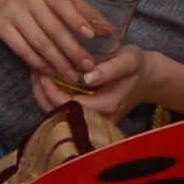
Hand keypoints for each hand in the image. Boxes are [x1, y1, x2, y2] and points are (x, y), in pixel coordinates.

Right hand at [0, 0, 94, 78]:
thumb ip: (80, 9)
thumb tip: (109, 30)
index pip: (62, 3)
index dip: (77, 20)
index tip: (91, 37)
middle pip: (53, 28)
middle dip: (73, 50)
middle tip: (88, 66)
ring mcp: (11, 13)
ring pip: (39, 43)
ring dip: (58, 62)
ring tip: (73, 75)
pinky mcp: (0, 28)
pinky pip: (23, 51)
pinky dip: (39, 63)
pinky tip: (52, 71)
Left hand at [29, 44, 160, 117]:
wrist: (148, 80)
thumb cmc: (137, 67)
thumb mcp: (129, 60)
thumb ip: (111, 69)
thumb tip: (88, 77)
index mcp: (106, 107)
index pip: (69, 106)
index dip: (51, 92)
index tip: (42, 73)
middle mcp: (98, 120)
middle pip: (58, 115)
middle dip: (42, 94)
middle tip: (35, 70)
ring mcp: (93, 123)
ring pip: (58, 116)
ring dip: (44, 96)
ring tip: (37, 74)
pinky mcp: (88, 119)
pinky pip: (64, 113)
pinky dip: (52, 98)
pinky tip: (47, 80)